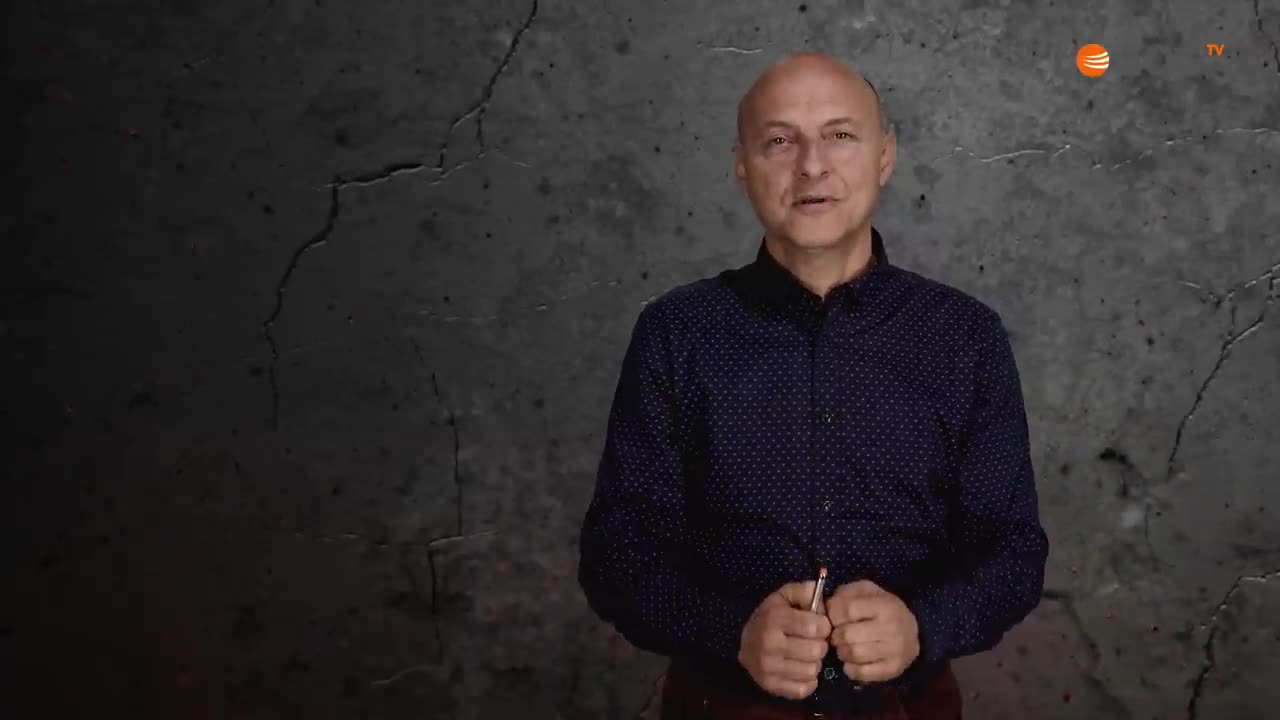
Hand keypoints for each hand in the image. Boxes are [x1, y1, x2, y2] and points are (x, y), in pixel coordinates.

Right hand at [737, 580, 831, 699]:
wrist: (746, 643)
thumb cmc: (771, 618)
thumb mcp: (784, 597)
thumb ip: (803, 592)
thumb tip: (818, 591)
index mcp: (774, 618)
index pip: (816, 627)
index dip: (823, 626)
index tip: (819, 625)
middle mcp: (769, 644)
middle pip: (816, 651)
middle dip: (820, 645)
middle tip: (812, 642)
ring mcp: (768, 668)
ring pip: (812, 671)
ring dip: (814, 663)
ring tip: (806, 656)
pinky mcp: (770, 686)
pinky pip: (803, 689)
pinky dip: (807, 681)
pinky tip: (801, 670)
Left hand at [826, 580, 919, 682]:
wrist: (912, 632)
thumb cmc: (882, 608)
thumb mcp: (866, 591)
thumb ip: (845, 593)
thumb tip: (827, 607)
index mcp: (884, 605)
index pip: (847, 610)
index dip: (833, 614)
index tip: (834, 617)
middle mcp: (892, 628)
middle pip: (847, 635)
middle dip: (836, 635)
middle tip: (838, 635)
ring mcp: (894, 651)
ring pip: (853, 654)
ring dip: (842, 651)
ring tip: (845, 646)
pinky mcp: (893, 669)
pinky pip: (861, 673)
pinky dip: (850, 668)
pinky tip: (852, 661)